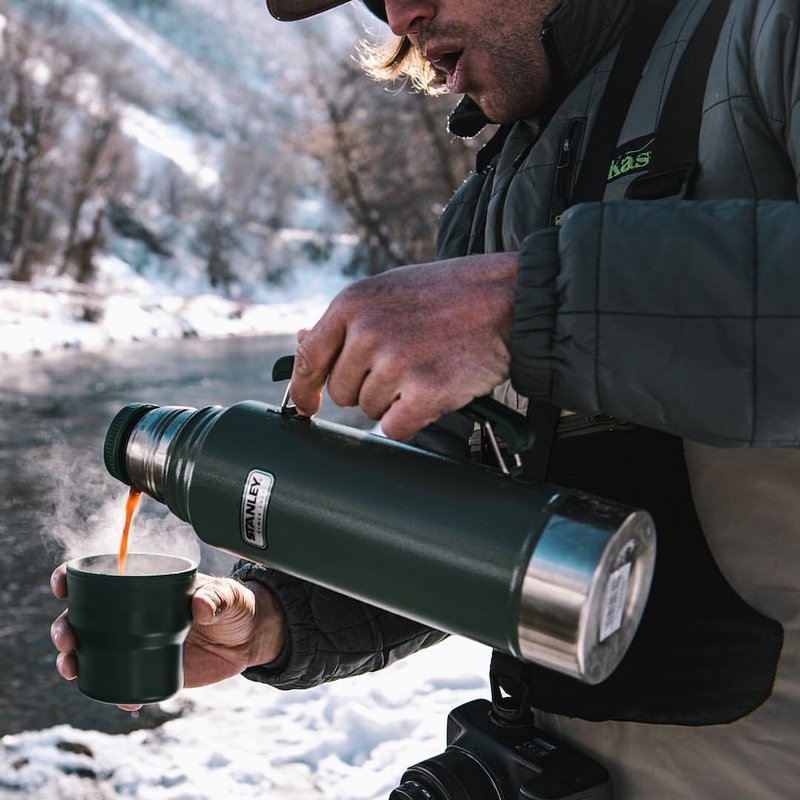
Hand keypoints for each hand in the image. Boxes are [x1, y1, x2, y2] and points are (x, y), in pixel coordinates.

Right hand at [50, 565, 284, 708]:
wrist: (250, 639)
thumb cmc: (237, 605)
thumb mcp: (230, 596)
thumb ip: (217, 598)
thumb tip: (198, 608)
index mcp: (147, 584)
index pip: (102, 576)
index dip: (73, 577)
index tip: (62, 585)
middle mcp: (133, 613)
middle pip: (84, 617)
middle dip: (64, 627)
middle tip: (68, 639)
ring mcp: (137, 642)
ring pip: (93, 651)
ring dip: (73, 660)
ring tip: (72, 667)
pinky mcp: (149, 669)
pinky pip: (122, 683)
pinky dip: (115, 693)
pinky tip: (119, 700)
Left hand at [290, 252, 517, 439]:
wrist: (509, 298)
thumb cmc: (450, 295)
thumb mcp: (389, 290)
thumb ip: (346, 321)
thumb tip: (301, 341)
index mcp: (352, 303)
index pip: (308, 358)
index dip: (303, 389)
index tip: (305, 406)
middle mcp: (368, 331)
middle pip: (341, 392)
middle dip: (367, 387)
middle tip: (405, 363)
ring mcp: (396, 362)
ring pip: (370, 410)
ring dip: (395, 400)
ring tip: (427, 367)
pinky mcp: (425, 391)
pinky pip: (396, 428)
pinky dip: (412, 419)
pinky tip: (434, 390)